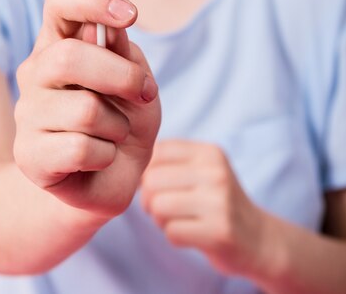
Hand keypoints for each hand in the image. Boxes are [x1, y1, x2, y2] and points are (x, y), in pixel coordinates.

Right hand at [14, 0, 160, 218]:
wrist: (109, 178)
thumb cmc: (123, 120)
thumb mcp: (137, 83)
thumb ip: (124, 55)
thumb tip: (109, 29)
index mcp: (60, 41)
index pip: (60, 1)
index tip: (131, 15)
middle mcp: (36, 70)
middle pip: (69, 56)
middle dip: (121, 77)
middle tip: (144, 92)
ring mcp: (27, 112)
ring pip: (84, 109)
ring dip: (117, 125)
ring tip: (113, 134)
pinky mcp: (28, 154)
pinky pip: (80, 148)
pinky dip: (106, 155)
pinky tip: (98, 157)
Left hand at [141, 140, 269, 277]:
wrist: (260, 240)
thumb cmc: (218, 202)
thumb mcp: (204, 170)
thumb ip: (172, 160)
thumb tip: (132, 164)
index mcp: (209, 152)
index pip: (157, 152)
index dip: (148, 172)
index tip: (159, 186)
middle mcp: (216, 173)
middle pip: (152, 180)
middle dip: (150, 199)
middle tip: (164, 208)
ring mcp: (219, 202)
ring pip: (158, 206)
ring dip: (160, 219)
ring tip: (177, 220)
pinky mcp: (219, 233)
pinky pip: (171, 232)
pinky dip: (173, 236)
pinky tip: (191, 234)